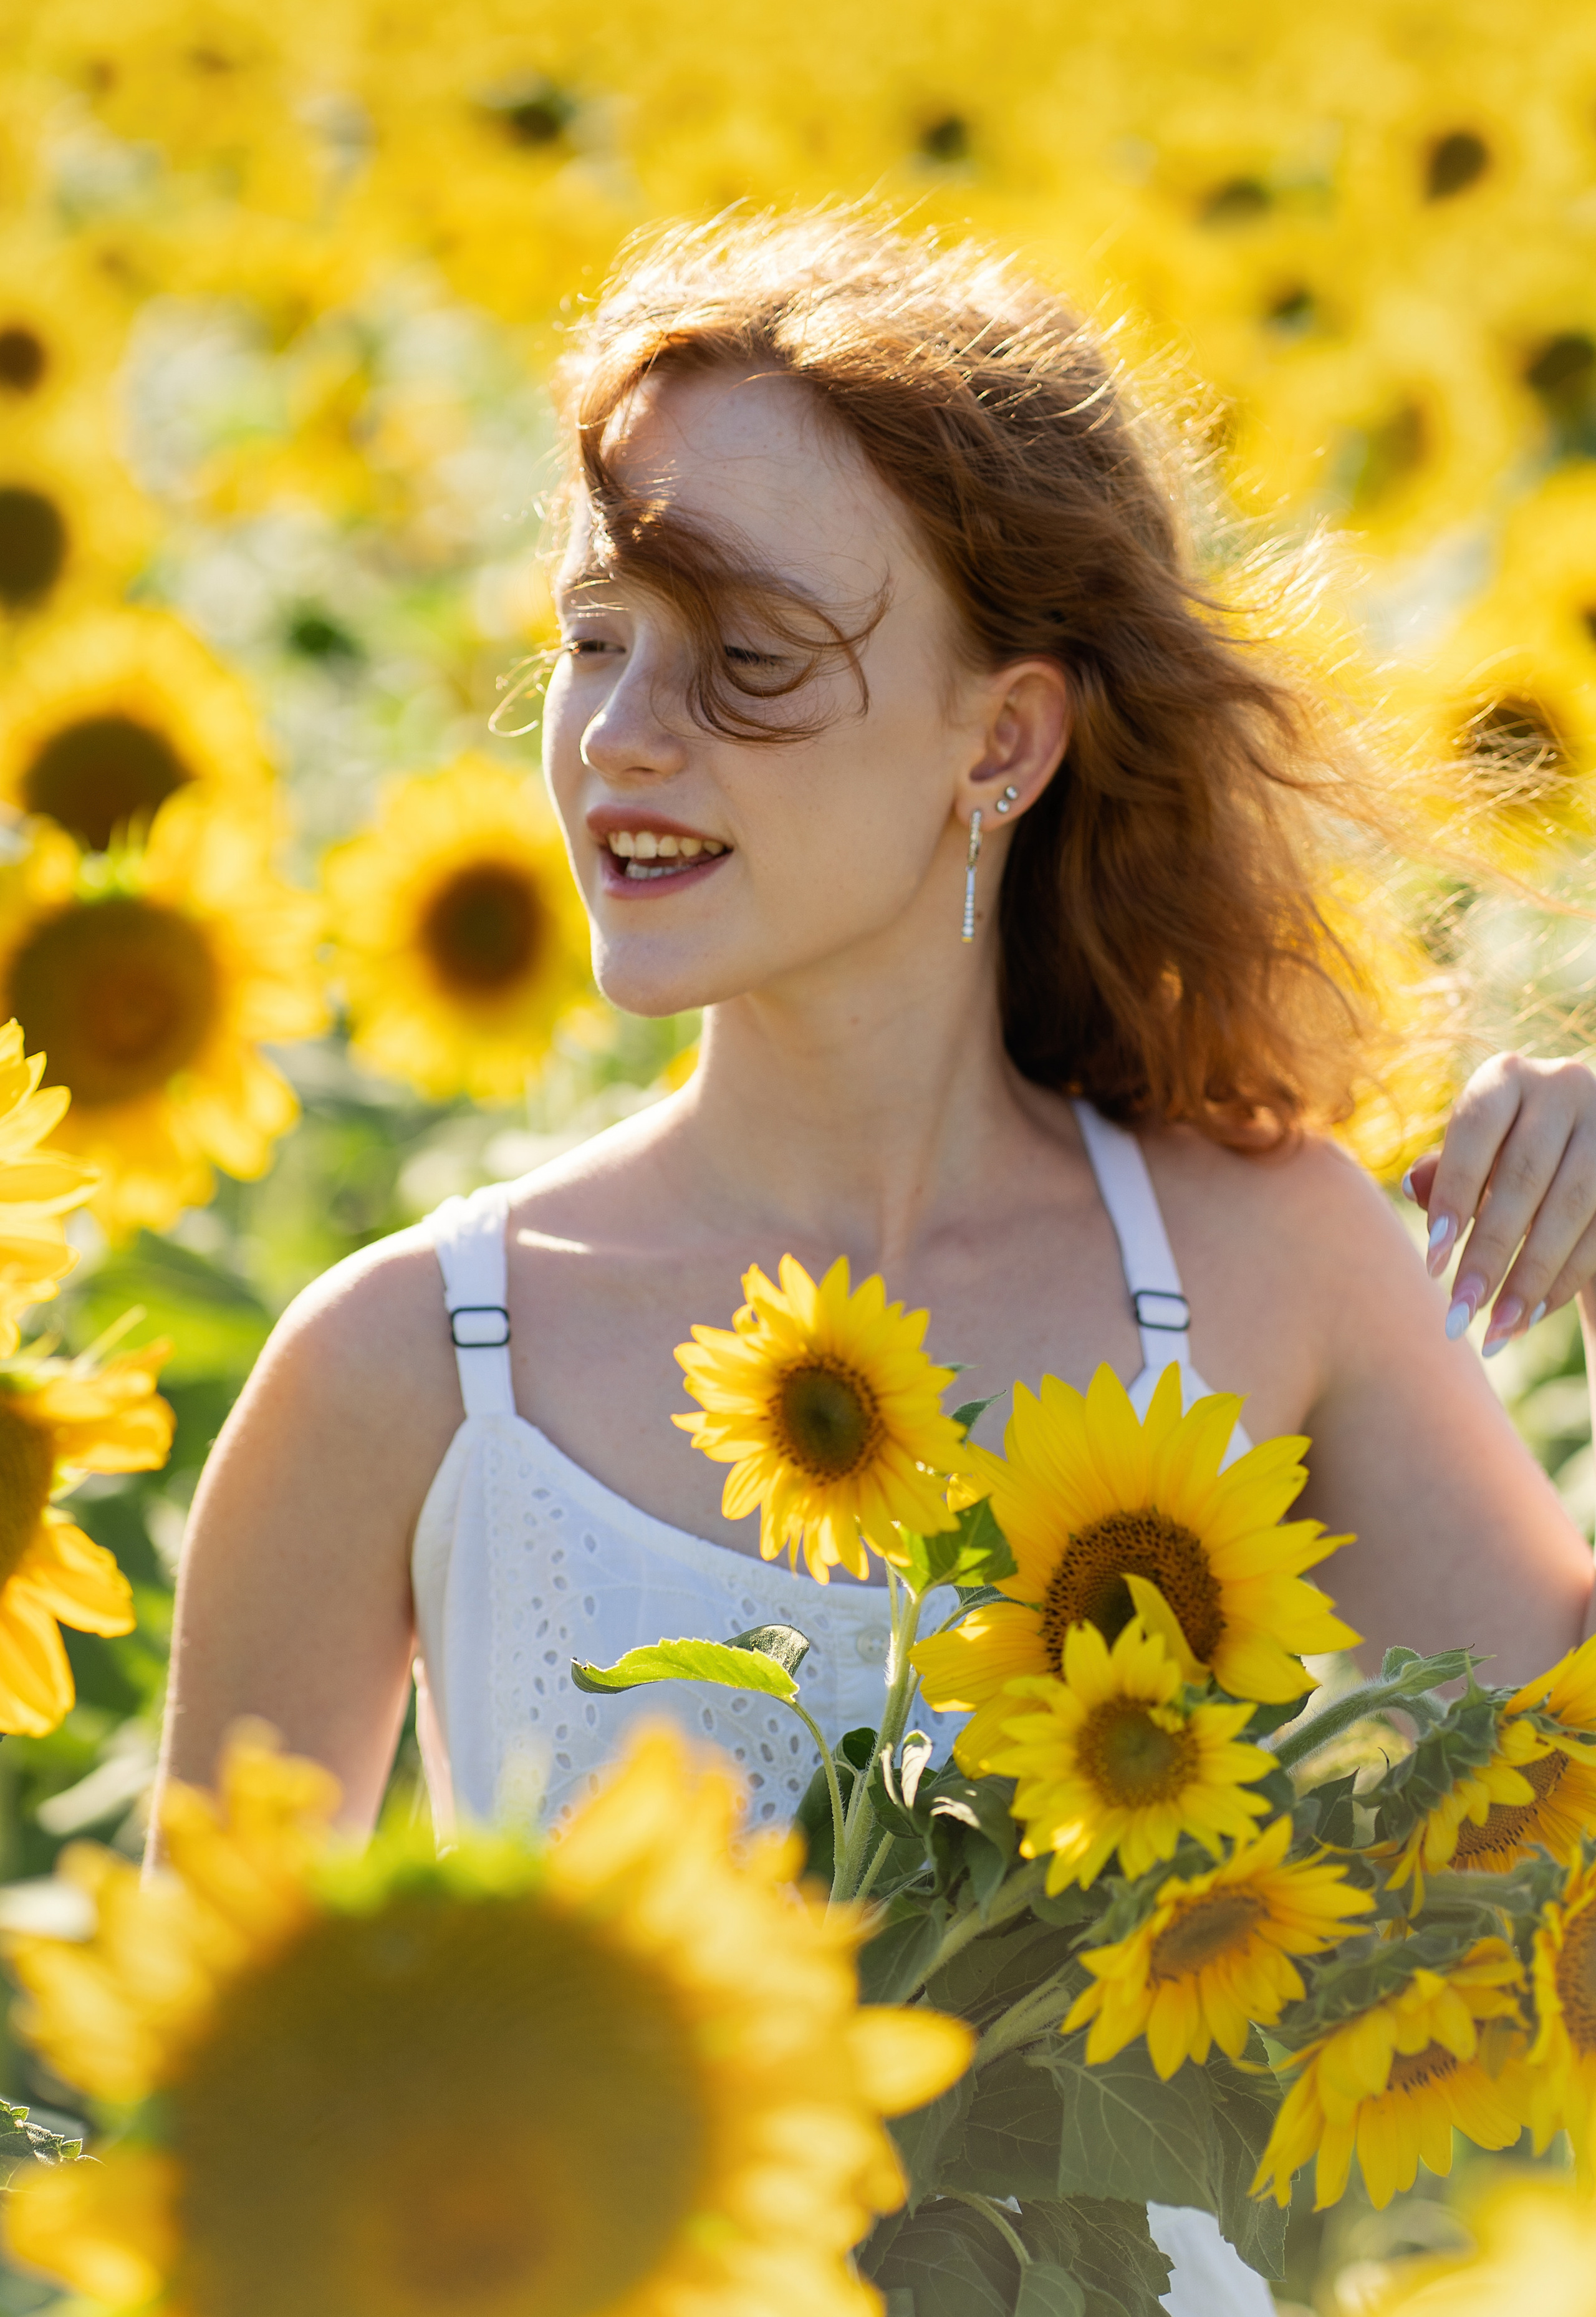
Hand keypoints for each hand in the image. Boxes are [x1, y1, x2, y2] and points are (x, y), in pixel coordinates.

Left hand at [1404, 1053, 1595, 1355]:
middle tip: (1459, 1314)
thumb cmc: (1504, 1152)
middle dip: (1490, 1253)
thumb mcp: (1474, 1153)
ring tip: (1496, 1331)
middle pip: (1524, 1178)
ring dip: (1531, 1277)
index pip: (1476, 1132)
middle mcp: (1565, 1086)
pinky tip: (1533, 1314)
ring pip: (1571, 1208)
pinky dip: (1565, 1278)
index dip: (1453, 1196)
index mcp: (1507, 1076)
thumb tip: (1414, 1186)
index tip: (1431, 1262)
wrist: (1580, 1143)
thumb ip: (1444, 1169)